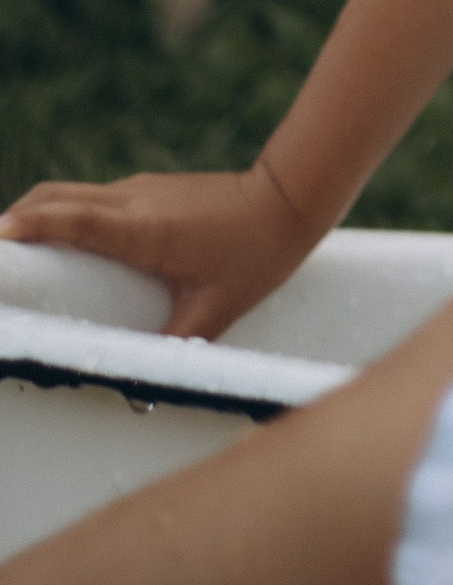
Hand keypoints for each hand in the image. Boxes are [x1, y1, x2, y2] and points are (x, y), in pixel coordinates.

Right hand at [0, 161, 317, 342]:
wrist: (291, 197)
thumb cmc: (257, 254)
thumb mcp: (215, 309)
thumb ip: (175, 348)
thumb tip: (139, 396)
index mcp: (144, 228)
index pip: (73, 218)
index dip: (29, 225)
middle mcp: (134, 199)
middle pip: (55, 197)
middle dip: (14, 220)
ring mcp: (140, 188)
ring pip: (70, 192)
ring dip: (36, 215)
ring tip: (10, 253)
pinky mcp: (148, 189)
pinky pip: (92, 197)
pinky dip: (63, 214)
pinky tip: (58, 245)